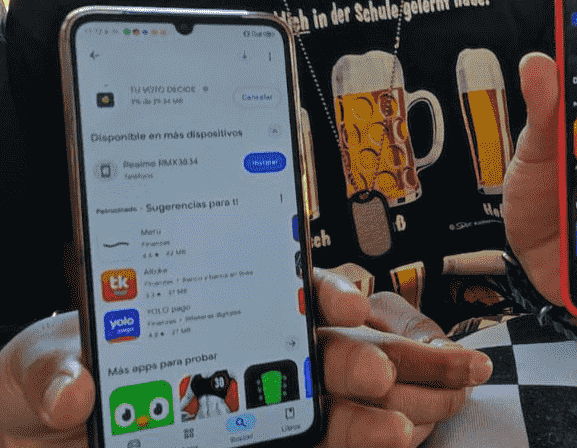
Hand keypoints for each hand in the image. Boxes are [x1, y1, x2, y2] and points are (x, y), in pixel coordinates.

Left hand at [0, 268, 490, 447]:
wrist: (38, 438)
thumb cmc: (50, 378)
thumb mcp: (39, 362)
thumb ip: (55, 369)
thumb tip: (76, 390)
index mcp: (206, 309)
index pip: (278, 289)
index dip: (317, 291)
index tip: (340, 304)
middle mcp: (241, 353)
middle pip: (316, 349)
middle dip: (356, 357)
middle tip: (375, 374)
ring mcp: (250, 404)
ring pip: (325, 403)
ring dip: (364, 413)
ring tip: (394, 428)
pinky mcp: (252, 442)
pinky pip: (307, 443)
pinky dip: (345, 444)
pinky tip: (381, 442)